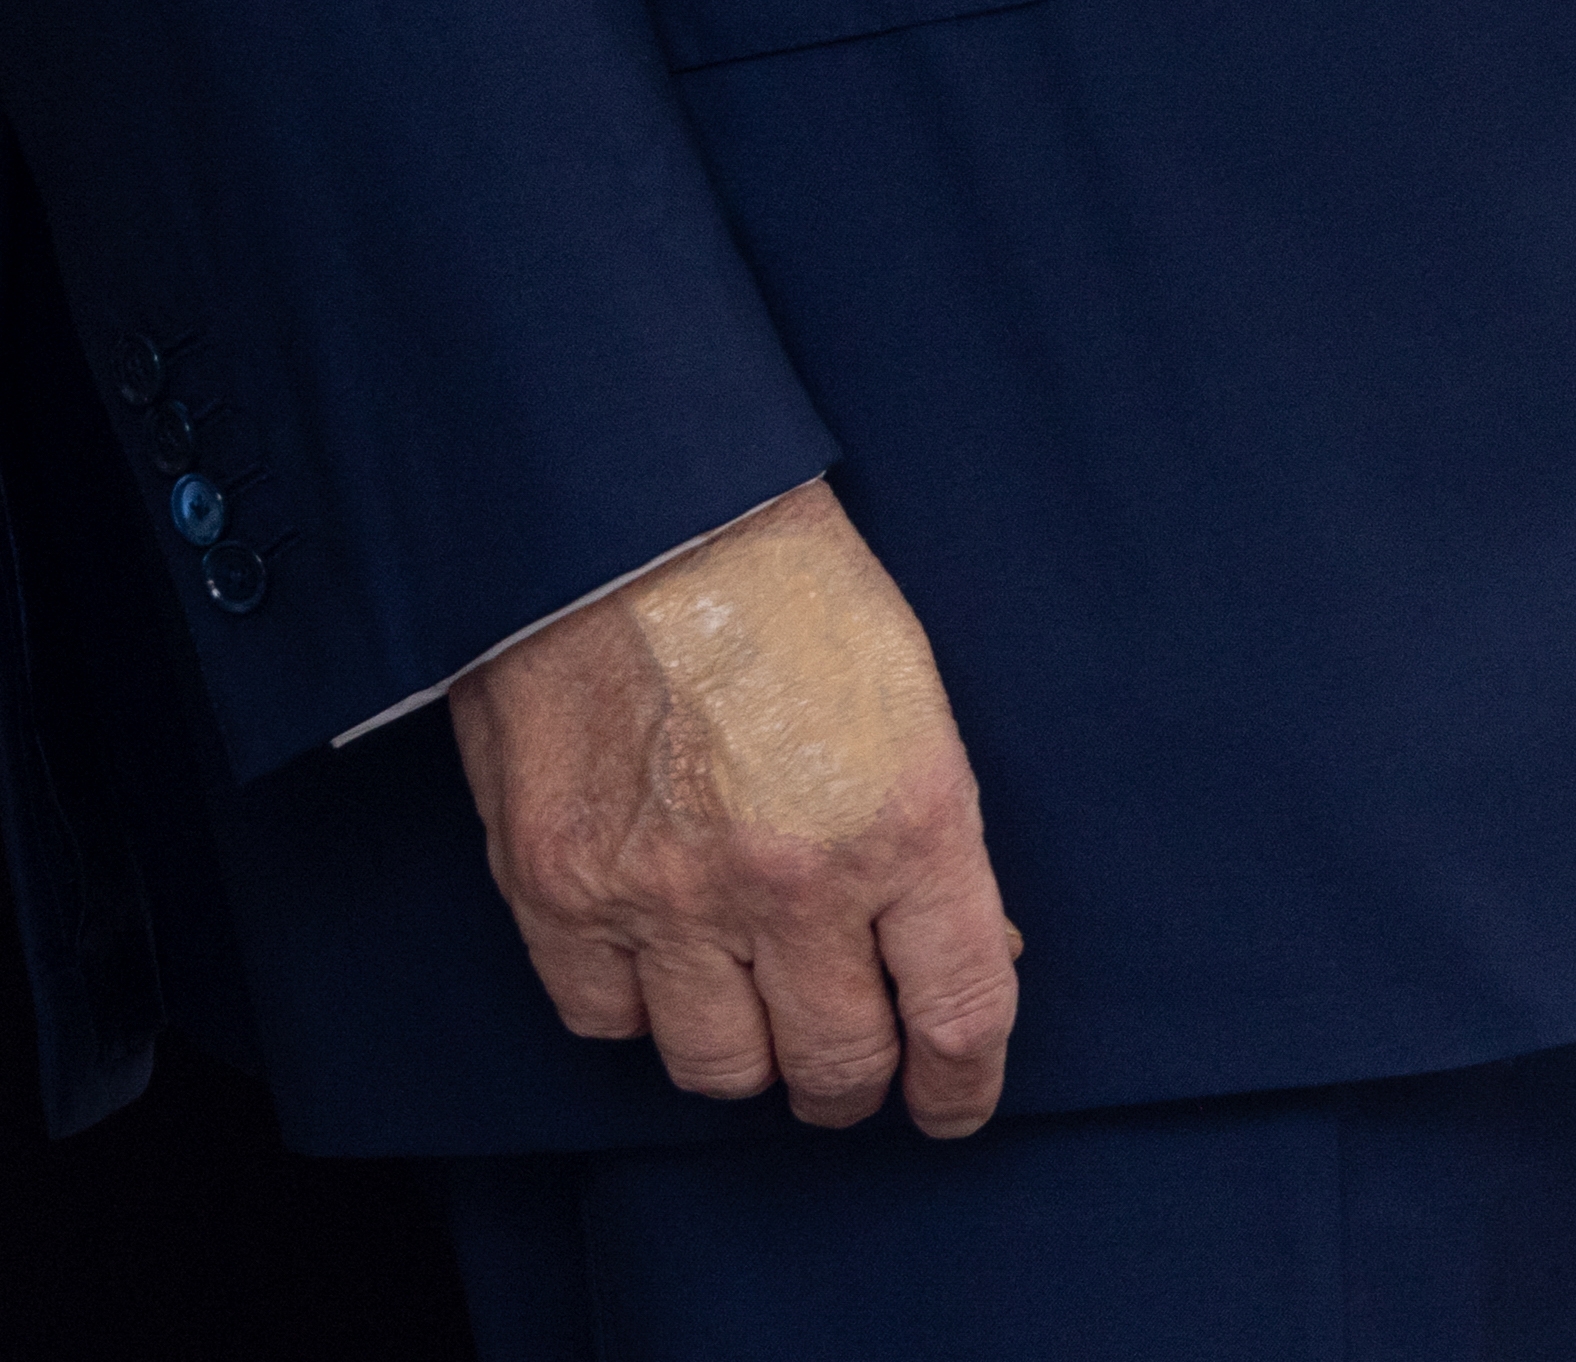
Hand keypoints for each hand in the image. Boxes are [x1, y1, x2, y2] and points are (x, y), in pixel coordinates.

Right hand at [447, 481, 1019, 1134]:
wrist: (629, 514)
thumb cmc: (788, 590)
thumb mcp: (913, 705)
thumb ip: (936, 844)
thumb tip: (970, 952)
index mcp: (908, 823)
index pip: (959, 1015)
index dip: (964, 1086)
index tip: (954, 1105)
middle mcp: (795, 882)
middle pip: (839, 1068)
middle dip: (858, 1085)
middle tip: (853, 1069)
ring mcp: (669, 894)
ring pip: (723, 1069)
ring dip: (751, 1055)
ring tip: (755, 1010)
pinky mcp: (560, 888)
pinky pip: (605, 1022)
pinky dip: (638, 1008)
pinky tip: (659, 958)